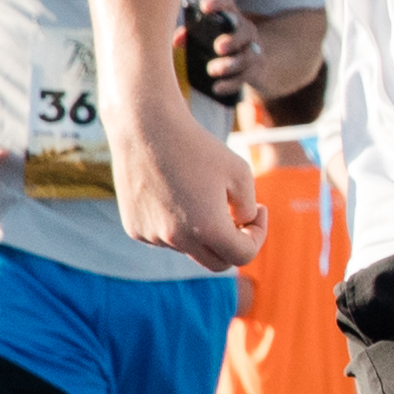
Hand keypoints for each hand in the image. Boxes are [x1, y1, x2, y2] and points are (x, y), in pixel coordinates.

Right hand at [109, 92, 257, 265]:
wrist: (145, 130)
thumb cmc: (198, 147)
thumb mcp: (240, 173)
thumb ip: (247, 210)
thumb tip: (239, 229)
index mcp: (206, 227)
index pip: (243, 255)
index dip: (258, 235)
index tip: (258, 209)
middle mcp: (176, 238)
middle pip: (218, 263)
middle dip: (234, 244)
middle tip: (239, 218)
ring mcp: (151, 236)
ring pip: (190, 247)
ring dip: (202, 230)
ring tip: (199, 192)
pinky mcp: (135, 229)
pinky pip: (165, 238)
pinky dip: (177, 225)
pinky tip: (173, 194)